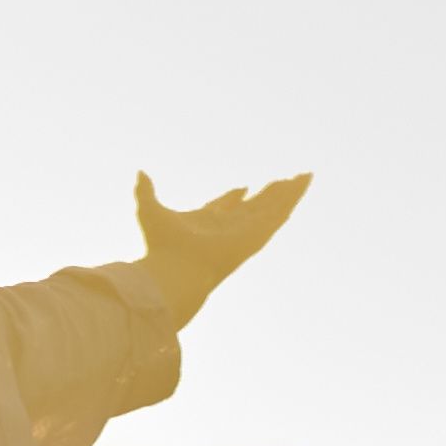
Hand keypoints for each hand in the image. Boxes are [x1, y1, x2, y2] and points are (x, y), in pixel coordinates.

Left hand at [134, 169, 310, 320]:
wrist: (175, 271)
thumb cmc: (161, 247)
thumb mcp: (149, 209)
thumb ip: (145, 191)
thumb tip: (140, 174)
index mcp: (207, 222)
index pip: (225, 207)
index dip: (234, 196)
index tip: (243, 187)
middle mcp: (229, 228)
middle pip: (254, 206)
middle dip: (269, 193)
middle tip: (284, 180)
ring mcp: (245, 231)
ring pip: (272, 208)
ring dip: (288, 193)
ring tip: (304, 177)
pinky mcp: (256, 234)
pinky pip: (278, 213)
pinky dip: (291, 199)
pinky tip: (301, 186)